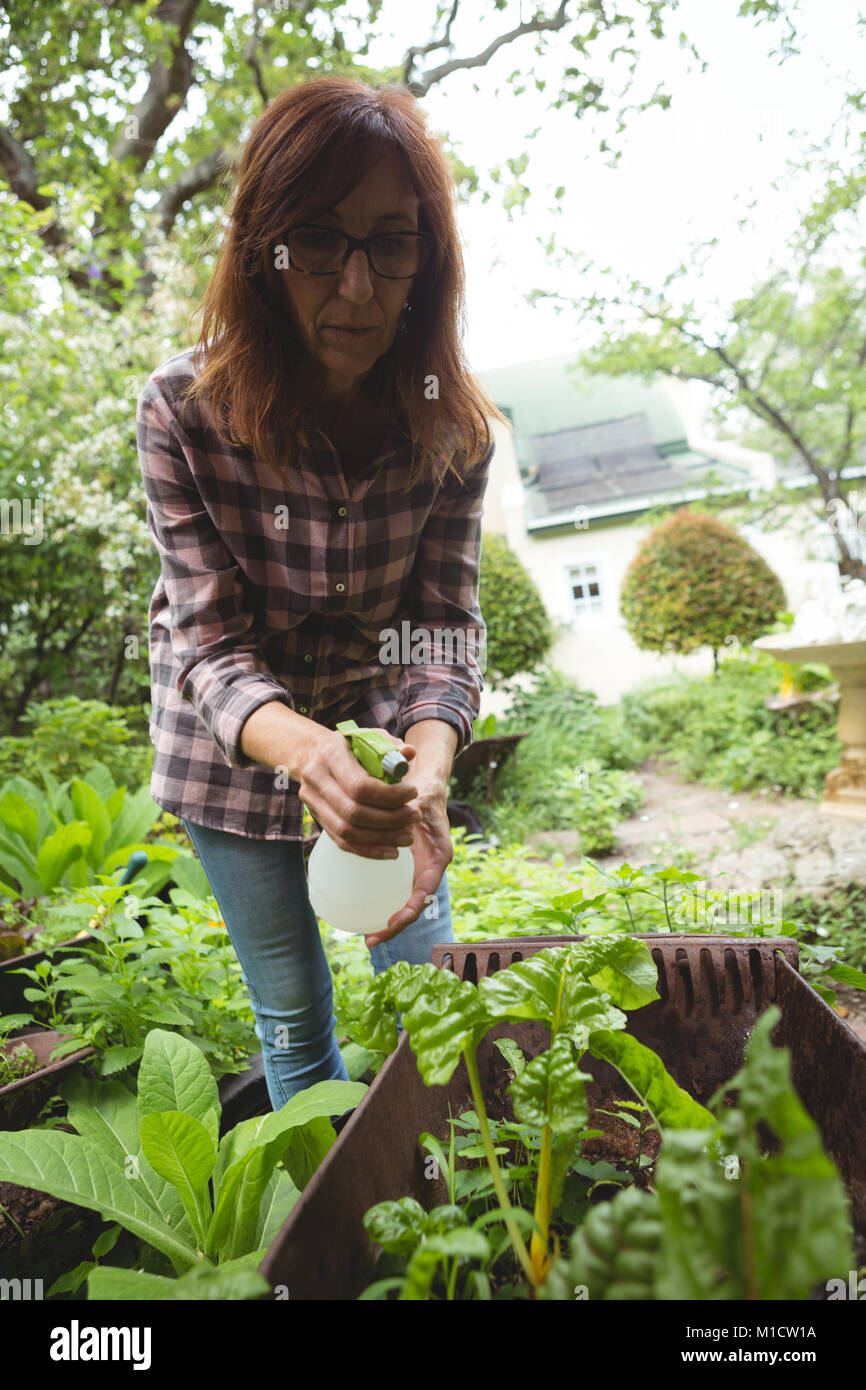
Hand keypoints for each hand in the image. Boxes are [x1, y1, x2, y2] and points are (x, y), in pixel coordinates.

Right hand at [297, 729, 421, 859]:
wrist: (314, 753)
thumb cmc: (350, 746)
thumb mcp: (370, 738)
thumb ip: (389, 747)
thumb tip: (408, 754)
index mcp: (331, 754)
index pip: (360, 785)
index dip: (390, 795)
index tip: (413, 793)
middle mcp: (316, 778)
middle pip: (353, 812)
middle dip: (390, 819)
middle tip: (415, 816)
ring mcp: (312, 801)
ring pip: (347, 831)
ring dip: (382, 838)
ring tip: (407, 837)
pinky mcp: (317, 817)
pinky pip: (342, 842)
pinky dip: (368, 849)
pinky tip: (391, 850)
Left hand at [364, 785, 452, 947]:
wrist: (422, 793)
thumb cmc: (425, 798)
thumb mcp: (422, 804)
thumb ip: (414, 814)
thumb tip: (405, 816)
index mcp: (435, 862)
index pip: (424, 895)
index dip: (409, 912)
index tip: (392, 923)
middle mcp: (424, 872)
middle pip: (410, 907)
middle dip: (392, 927)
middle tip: (370, 940)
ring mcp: (411, 873)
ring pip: (398, 902)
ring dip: (383, 921)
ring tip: (363, 935)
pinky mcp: (399, 869)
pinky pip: (388, 889)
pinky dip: (376, 901)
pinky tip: (355, 905)